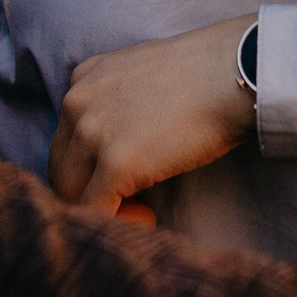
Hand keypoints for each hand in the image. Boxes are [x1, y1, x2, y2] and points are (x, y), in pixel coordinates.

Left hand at [48, 13, 257, 217]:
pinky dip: (119, 223)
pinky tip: (149, 216)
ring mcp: (92, 132)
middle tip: (131, 202)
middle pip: (60, 169)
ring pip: (69, 194)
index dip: (89, 169)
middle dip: (89, 193)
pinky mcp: (115, 162)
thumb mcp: (142, 78)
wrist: (236, 74)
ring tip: (141, 210)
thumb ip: (117, 106)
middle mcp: (76, 102)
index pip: (66, 140)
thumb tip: (116, 151)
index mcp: (82, 81)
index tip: (123, 180)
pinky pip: (94, 210)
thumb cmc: (205, 78)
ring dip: (101, 209)